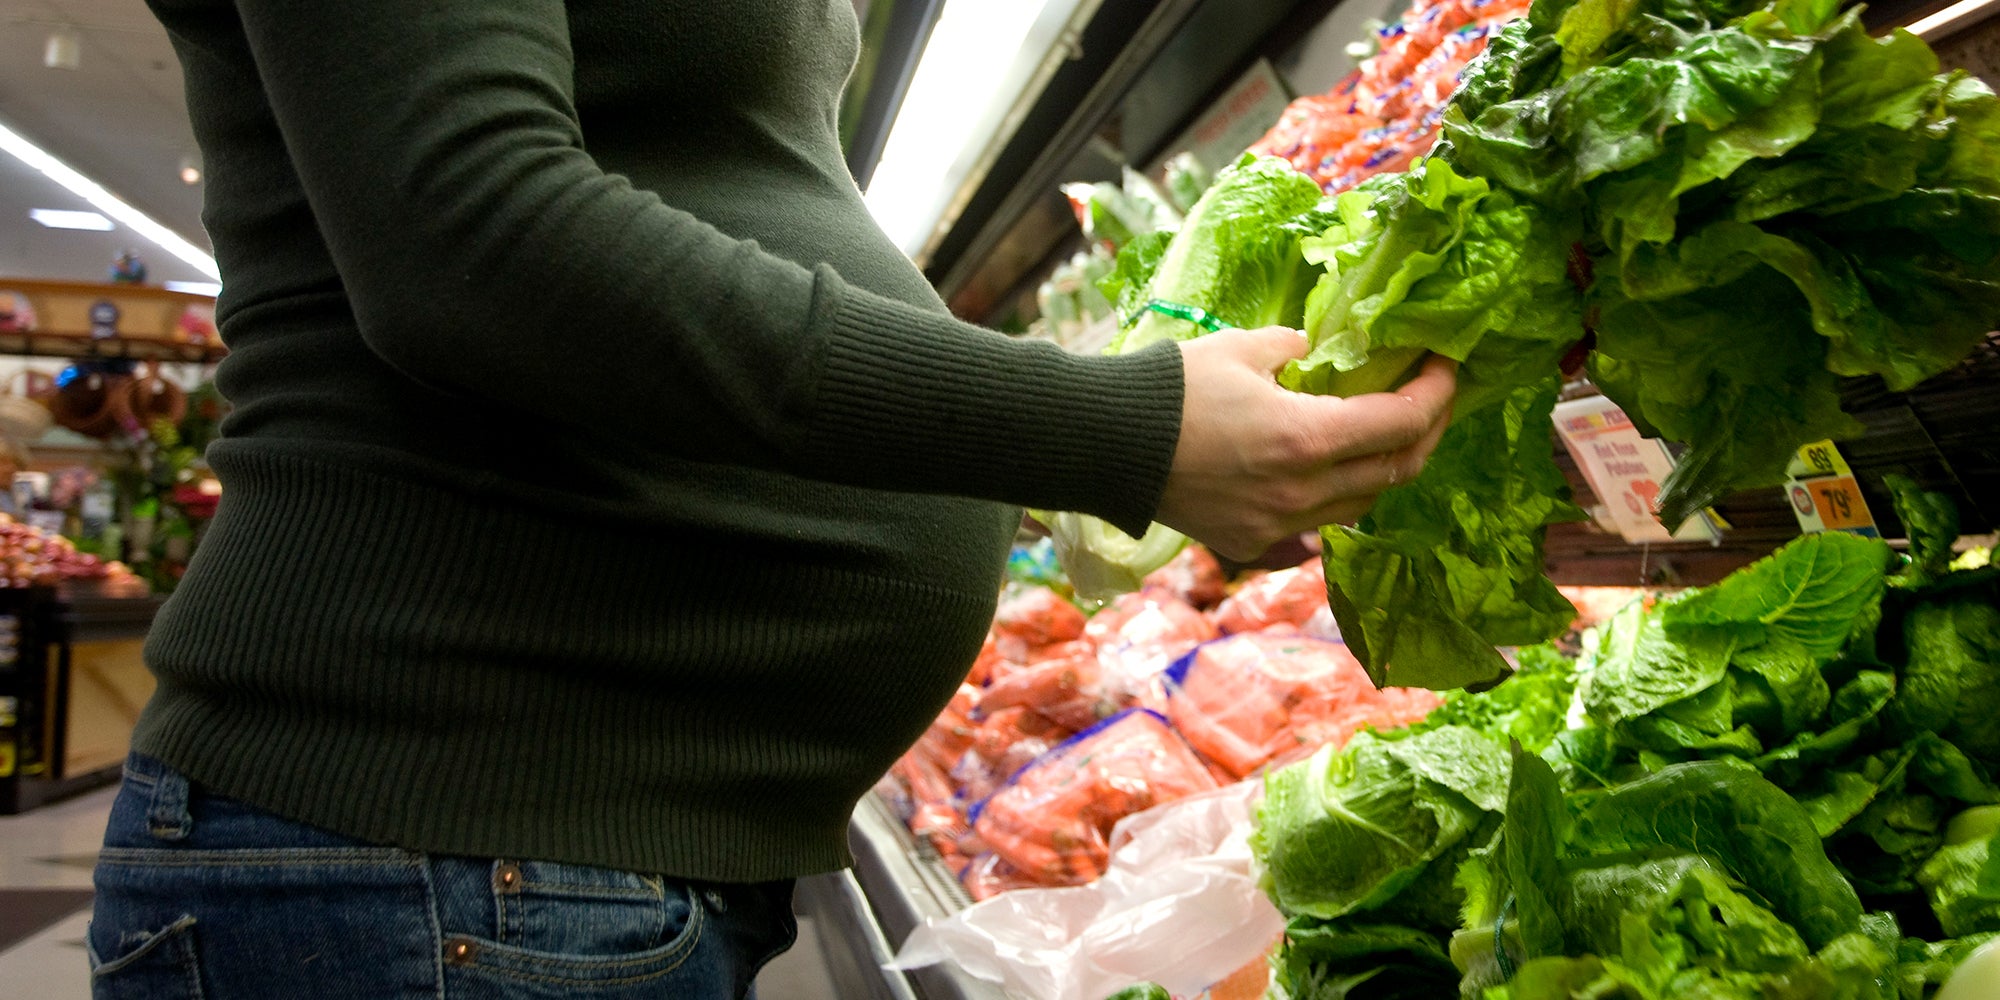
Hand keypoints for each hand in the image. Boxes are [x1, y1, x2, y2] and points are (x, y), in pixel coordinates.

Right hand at [1153, 326, 1455, 561]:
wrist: (1104, 446)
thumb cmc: (1171, 388)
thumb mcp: (1241, 347)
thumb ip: (1295, 349)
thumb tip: (1318, 353)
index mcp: (1307, 438)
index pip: (1403, 423)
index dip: (1437, 393)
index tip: (1447, 366)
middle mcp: (1303, 492)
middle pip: (1396, 472)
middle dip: (1426, 433)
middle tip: (1431, 400)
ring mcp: (1278, 526)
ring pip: (1361, 507)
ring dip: (1383, 471)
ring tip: (1384, 436)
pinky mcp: (1252, 544)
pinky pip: (1316, 528)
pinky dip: (1336, 498)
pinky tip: (1329, 474)